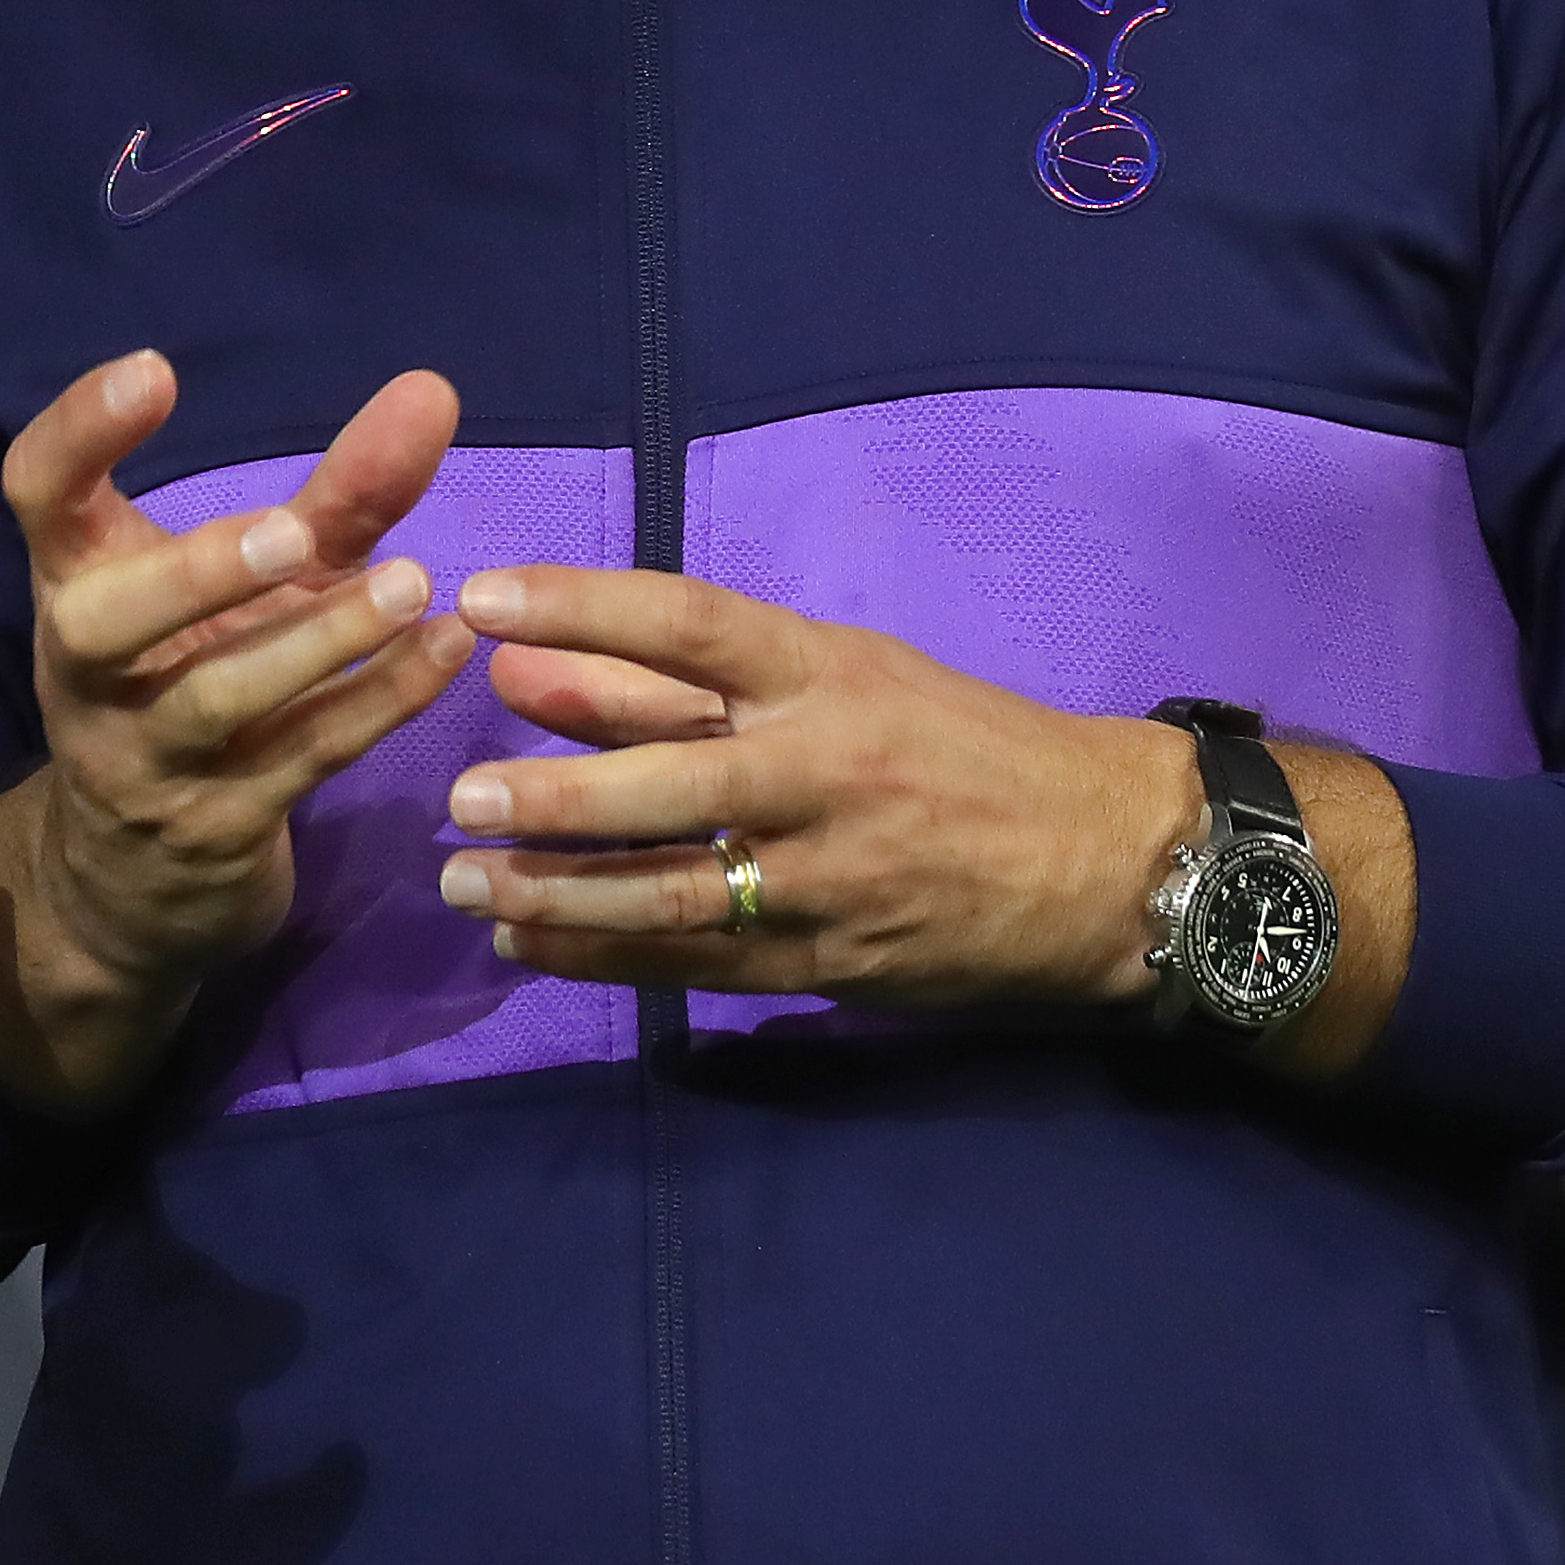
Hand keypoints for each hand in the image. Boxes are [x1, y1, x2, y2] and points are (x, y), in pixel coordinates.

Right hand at [0, 352, 477, 1112]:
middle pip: (103, 622)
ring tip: (415, 585)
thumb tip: (434, 388)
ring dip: (316, 644)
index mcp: (75, 584)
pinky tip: (446, 653)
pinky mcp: (215, 829)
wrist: (130, 885)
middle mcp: (89, 672)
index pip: (38, 494)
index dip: (80, 430)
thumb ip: (340, 494)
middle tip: (294, 533)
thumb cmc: (197, 684)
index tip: (155, 369)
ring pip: (215, 701)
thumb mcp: (258, 590)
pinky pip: (297, 761)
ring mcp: (145, 759)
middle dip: (197, 575)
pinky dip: (375, 706)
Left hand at [431, 566, 1196, 1008]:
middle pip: (677, 777)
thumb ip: (669, 682)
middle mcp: (828, 770)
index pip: (692, 624)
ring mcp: (833, 876)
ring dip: (561, 893)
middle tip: (457, 796)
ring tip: (467, 885)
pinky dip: (606, 958)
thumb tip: (518, 667)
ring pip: (681, 890)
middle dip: (560, 794)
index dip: (583, 605)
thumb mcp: (836, 678)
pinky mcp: (835, 961)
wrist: (1107, 860)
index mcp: (829, 675)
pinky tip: (530, 944)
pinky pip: (703, 966)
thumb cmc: (954, 745)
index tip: (482, 598)